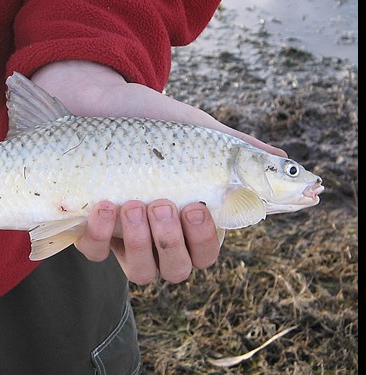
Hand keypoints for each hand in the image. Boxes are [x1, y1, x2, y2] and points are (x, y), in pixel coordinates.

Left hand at [31, 60, 285, 284]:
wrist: (97, 102)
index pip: (206, 251)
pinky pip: (96, 253)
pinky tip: (102, 205)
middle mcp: (157, 236)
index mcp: (186, 219)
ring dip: (140, 243)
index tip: (198, 207)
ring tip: (135, 204)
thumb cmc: (149, 121)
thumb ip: (236, 148)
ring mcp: (123, 237)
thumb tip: (283, 160)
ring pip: (141, 272)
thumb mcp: (194, 129)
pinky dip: (99, 235)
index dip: (206, 241)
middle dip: (173, 242)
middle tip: (164, 205)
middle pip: (177, 269)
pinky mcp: (90, 230)